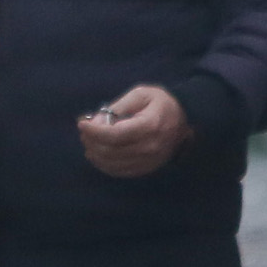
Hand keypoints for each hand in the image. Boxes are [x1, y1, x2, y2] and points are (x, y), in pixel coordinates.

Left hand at [77, 84, 192, 178]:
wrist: (185, 120)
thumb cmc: (161, 103)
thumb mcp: (141, 94)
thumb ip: (118, 106)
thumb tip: (96, 120)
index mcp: (149, 126)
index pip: (115, 135)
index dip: (94, 131)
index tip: (81, 123)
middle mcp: (149, 147)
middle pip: (111, 151)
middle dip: (92, 141)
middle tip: (84, 132)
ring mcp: (149, 161)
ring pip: (113, 164)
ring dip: (95, 154)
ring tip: (89, 142)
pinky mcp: (146, 169)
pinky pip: (120, 171)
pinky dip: (104, 164)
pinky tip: (98, 154)